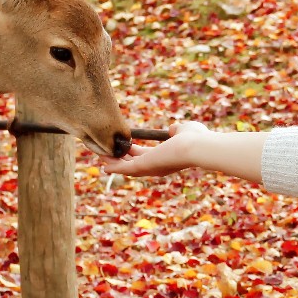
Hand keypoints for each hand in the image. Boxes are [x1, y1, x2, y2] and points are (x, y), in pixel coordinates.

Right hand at [98, 121, 265, 184]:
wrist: (198, 146)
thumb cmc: (196, 139)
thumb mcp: (185, 130)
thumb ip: (177, 130)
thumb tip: (173, 129)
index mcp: (164, 159)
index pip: (144, 156)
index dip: (132, 151)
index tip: (123, 145)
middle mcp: (155, 167)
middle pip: (131, 163)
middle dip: (118, 158)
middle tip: (105, 152)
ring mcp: (149, 168)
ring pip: (125, 166)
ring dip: (111, 161)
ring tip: (98, 154)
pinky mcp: (143, 167)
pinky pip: (124, 167)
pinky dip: (113, 165)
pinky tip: (102, 163)